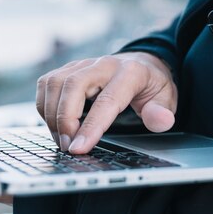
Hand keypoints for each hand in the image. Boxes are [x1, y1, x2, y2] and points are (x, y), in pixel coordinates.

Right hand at [36, 52, 177, 153]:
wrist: (142, 64)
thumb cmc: (151, 86)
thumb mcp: (167, 99)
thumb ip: (162, 112)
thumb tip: (160, 121)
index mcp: (130, 73)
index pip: (107, 100)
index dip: (91, 126)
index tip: (78, 149)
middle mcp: (103, 64)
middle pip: (73, 85)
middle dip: (65, 119)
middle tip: (67, 146)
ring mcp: (83, 63)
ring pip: (55, 82)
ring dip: (52, 114)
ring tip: (61, 139)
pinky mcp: (69, 68)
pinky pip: (47, 83)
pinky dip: (45, 106)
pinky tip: (54, 123)